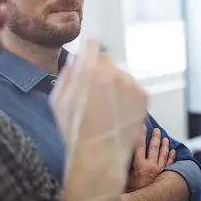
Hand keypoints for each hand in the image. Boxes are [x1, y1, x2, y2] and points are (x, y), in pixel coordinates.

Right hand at [49, 40, 146, 200]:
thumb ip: (66, 75)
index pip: (92, 45)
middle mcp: (112, 72)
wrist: (100, 156)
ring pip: (121, 72)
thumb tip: (76, 61)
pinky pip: (133, 86)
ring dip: (115, 82)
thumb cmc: (75, 132)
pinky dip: (127, 94)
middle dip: (101, 68)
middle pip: (107, 58)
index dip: (88, 52)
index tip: (87, 60)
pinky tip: (118, 111)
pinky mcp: (143, 94)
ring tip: (107, 106)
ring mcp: (130, 83)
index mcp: (89, 71)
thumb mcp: (58, 102)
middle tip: (96, 90)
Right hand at [127, 125, 176, 191]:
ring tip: (165, 138)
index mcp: (139, 164)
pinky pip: (170, 163)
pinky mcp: (164, 175)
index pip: (139, 145)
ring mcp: (159, 170)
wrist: (144, 200)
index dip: (141, 134)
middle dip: (155, 137)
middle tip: (157, 130)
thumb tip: (123, 155)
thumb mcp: (126, 176)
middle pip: (153, 147)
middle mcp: (150, 165)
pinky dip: (172, 156)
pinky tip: (173, 151)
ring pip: (163, 154)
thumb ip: (127, 164)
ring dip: (164, 145)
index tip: (142, 126)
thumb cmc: (132, 190)